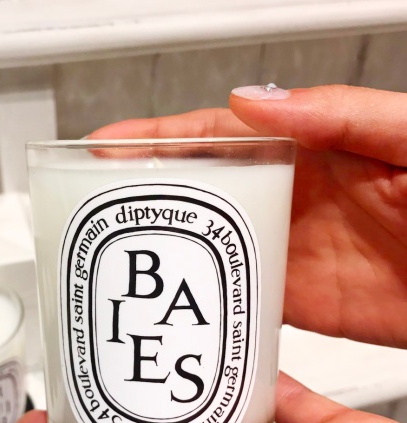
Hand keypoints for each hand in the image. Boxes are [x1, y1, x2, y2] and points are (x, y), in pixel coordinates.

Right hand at [89, 85, 406, 348]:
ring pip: (208, 249)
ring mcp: (285, 253)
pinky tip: (175, 310)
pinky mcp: (296, 302)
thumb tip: (255, 101)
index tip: (105, 148)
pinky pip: (237, 299)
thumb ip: (339, 113)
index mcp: (304, 151)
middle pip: (197, 194)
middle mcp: (285, 200)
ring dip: (165, 256)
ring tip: (118, 267)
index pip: (213, 137)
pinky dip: (204, 304)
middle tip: (95, 214)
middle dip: (143, 199)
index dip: (155, 140)